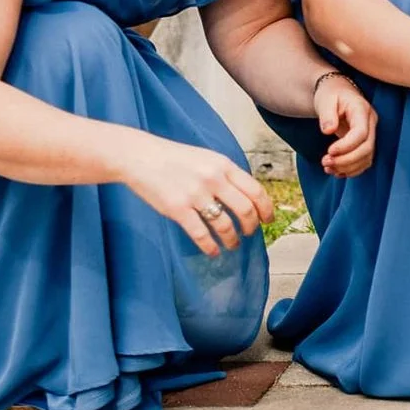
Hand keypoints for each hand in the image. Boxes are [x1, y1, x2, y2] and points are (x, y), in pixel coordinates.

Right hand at [125, 138, 274, 255]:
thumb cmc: (175, 159)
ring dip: (232, 239)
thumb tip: (247, 196)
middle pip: (245, 210)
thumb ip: (227, 175)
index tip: (268, 220)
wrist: (141, 157)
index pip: (255, 190)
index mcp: (224, 165)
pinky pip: (201, 234)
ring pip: (225, 225)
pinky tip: (213, 251)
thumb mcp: (208, 158)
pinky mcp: (177, 209)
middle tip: (249, 234)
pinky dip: (210, 246)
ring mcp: (195, 194)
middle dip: (251, 227)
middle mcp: (213, 179)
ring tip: (231, 244)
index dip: (266, 209)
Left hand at [314, 73, 375, 177]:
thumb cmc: (331, 95)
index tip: (329, 151)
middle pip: (367, 148)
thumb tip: (328, 130)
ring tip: (327, 168)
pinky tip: (335, 171)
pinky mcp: (365, 143)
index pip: (361, 133)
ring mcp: (370, 134)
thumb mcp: (325, 100)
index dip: (347, 146)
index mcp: (362, 110)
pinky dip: (351, 170)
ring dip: (347, 167)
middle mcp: (370, 123)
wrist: (337, 93)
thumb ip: (327, 114)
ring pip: (366, 158)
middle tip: (325, 162)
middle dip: (346, 160)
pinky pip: (363, 162)